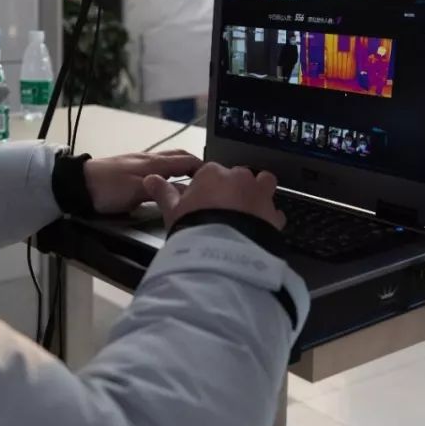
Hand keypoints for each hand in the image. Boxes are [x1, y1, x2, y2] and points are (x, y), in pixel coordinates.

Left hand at [84, 150, 201, 214]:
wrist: (77, 184)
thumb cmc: (107, 189)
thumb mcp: (136, 193)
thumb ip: (161, 191)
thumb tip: (186, 191)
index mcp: (154, 163)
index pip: (186, 160)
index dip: (204, 168)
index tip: (216, 180)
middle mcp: (149, 158)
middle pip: (179, 156)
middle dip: (196, 164)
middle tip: (208, 180)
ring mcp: (139, 161)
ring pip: (168, 160)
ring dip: (183, 167)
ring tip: (193, 182)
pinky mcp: (130, 168)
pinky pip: (158, 166)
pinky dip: (170, 171)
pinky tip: (168, 183)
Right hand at [143, 162, 284, 230]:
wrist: (223, 252)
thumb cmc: (194, 227)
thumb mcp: (173, 210)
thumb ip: (163, 192)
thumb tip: (149, 179)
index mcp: (213, 173)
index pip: (211, 172)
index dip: (208, 187)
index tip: (203, 200)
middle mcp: (240, 177)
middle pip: (238, 176)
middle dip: (234, 188)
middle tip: (224, 209)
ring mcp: (260, 194)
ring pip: (264, 185)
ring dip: (258, 193)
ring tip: (248, 212)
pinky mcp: (274, 214)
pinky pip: (275, 212)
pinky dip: (270, 218)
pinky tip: (261, 230)